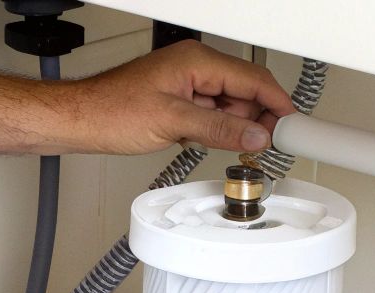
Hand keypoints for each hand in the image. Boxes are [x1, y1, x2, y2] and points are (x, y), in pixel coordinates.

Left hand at [70, 40, 295, 155]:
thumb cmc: (112, 111)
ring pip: (230, 106)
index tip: (293, 126)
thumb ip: (219, 129)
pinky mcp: (180, 100)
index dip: (277, 104)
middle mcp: (195, 67)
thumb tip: (255, 137)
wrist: (81, 120)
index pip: (253, 78)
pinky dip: (218, 130)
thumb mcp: (174, 123)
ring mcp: (188, 84)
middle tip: (265, 147)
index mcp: (196, 61)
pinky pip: (212, 114)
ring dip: (235, 128)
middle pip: (245, 92)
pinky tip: (211, 143)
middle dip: (257, 120)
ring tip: (233, 148)